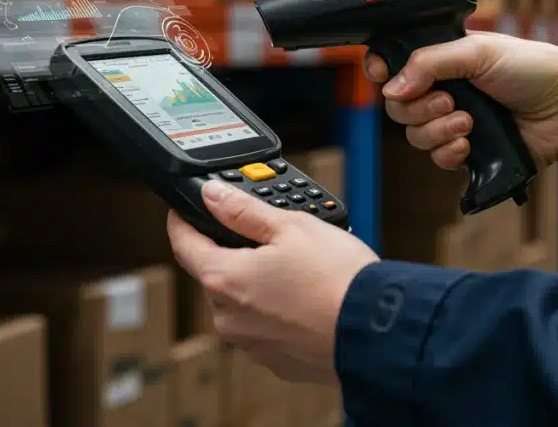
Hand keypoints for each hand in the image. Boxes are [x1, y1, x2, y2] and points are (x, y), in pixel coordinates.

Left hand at [167, 180, 379, 383]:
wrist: (375, 332)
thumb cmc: (337, 278)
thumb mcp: (292, 226)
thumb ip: (243, 211)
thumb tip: (212, 196)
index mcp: (224, 279)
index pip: (183, 245)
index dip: (181, 221)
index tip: (183, 210)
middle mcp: (228, 318)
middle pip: (216, 275)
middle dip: (235, 254)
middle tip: (271, 238)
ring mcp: (251, 345)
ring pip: (242, 304)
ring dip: (258, 285)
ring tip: (300, 271)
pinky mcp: (276, 362)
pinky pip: (266, 329)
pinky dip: (279, 313)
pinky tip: (308, 300)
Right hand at [365, 31, 557, 169]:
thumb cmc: (533, 68)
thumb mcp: (479, 52)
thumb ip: (430, 63)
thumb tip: (390, 88)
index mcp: (444, 61)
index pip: (396, 67)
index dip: (383, 72)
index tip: (381, 75)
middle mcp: (445, 91)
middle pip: (399, 107)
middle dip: (419, 107)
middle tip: (449, 100)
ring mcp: (456, 123)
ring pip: (416, 136)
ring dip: (437, 130)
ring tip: (468, 122)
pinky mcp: (471, 153)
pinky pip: (438, 159)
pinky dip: (449, 152)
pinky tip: (469, 144)